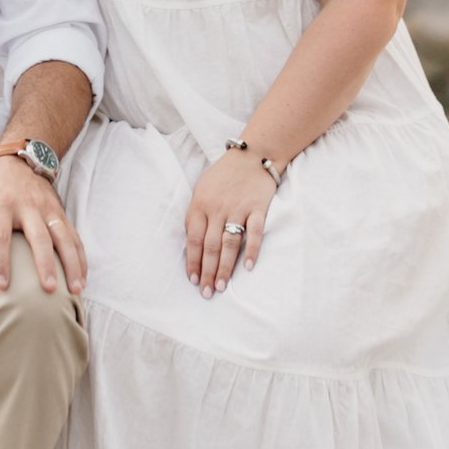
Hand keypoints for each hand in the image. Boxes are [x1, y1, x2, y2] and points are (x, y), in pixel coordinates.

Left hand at [0, 154, 85, 296]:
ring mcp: (48, 209)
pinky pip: (74, 237)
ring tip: (75, 290)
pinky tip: (82, 279)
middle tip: (47, 289)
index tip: (1, 285)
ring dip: (71, 263)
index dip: (0, 260)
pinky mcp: (61, 213)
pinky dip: (80, 258)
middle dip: (44, 263)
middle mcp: (27, 207)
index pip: (0, 236)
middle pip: (38, 237)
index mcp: (0, 205)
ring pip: (64, 237)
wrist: (18, 160)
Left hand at [184, 147, 276, 297]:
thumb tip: (191, 242)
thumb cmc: (223, 176)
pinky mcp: (257, 208)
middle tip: (207, 292)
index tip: (193, 280)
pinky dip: (252, 250)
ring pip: (229, 243)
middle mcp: (217, 208)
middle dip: (207, 272)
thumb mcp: (202, 189)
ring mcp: (238, 208)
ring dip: (225, 267)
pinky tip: (248, 266)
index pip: (193, 239)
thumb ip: (196, 214)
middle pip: (210, 246)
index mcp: (200, 205)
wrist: (252, 156)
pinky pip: (254, 232)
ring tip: (222, 286)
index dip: (193, 262)